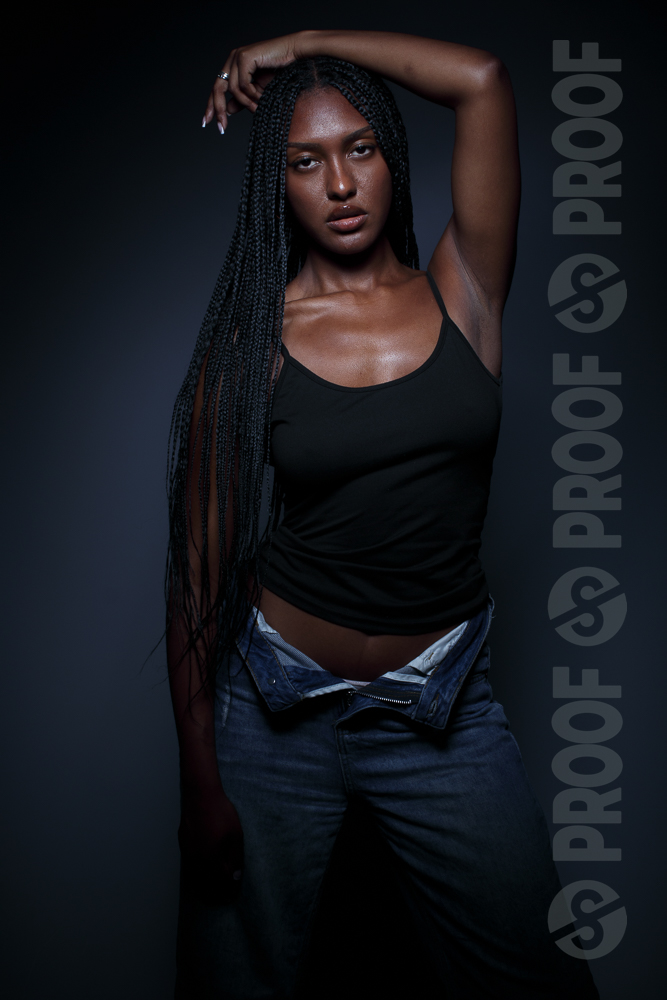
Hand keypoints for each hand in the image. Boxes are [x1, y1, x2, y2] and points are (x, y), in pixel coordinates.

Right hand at [178, 785, 243, 901]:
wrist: (201, 795)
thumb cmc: (220, 813)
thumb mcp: (235, 835)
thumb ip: (235, 858)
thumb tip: (235, 876)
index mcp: (210, 858)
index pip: (219, 883)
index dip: (228, 892)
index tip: (234, 897)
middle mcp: (196, 860)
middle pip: (205, 886)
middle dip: (215, 896)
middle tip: (223, 901)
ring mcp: (188, 853)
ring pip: (195, 879)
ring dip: (204, 889)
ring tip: (213, 895)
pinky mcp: (184, 846)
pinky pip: (189, 869)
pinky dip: (196, 878)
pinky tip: (202, 878)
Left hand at [202, 32, 304, 132]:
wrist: (295, 56)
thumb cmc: (279, 72)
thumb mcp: (257, 92)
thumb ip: (242, 100)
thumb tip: (227, 111)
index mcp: (233, 66)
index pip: (218, 88)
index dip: (211, 105)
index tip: (207, 122)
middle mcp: (233, 59)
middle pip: (218, 88)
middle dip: (218, 108)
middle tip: (222, 126)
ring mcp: (238, 56)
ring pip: (233, 89)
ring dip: (246, 102)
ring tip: (257, 107)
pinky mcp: (246, 56)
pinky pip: (243, 84)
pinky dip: (252, 94)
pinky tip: (261, 96)